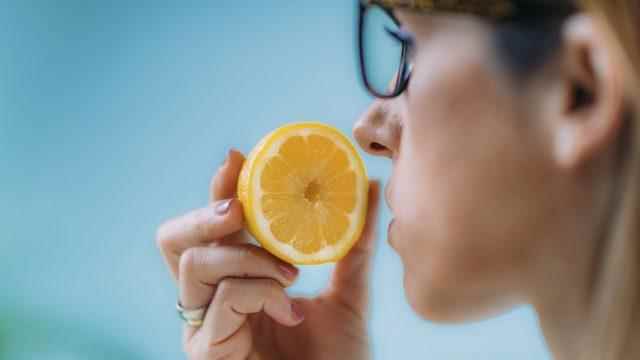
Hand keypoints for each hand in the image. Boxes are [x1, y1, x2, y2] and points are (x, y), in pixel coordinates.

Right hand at [156, 149, 380, 359]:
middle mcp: (209, 300)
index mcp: (233, 282)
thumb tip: (370, 189)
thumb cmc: (336, 357)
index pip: (211, 229)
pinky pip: (223, 299)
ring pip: (194, 264)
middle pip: (173, 241)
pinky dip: (262, 292)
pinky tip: (292, 309)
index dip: (217, 189)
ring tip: (288, 272)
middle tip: (241, 209)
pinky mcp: (206, 351)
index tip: (238, 157)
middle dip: (206, 214)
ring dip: (247, 257)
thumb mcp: (349, 293)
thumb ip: (353, 245)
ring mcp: (202, 327)